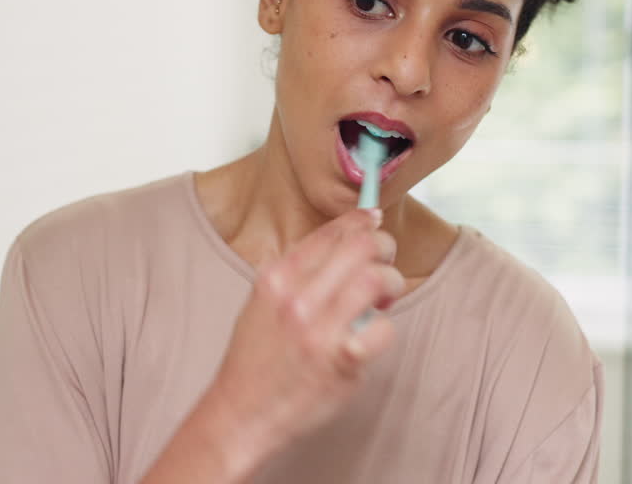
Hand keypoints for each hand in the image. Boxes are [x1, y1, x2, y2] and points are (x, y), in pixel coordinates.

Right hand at [206, 208, 403, 455]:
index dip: (360, 220)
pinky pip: (384, 329)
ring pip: (377, 280)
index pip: (330, 232)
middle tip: (386, 261)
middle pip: (360, 247)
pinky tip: (370, 337)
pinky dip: (384, 330)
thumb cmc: (255, 359)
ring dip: (391, 284)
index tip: (374, 218)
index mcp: (276, 278)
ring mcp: (319, 330)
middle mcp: (297, 298)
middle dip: (383, 247)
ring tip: (383, 299)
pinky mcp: (342, 361)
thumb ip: (296, 272)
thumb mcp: (262, 302)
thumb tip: (340, 242)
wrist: (241, 413)